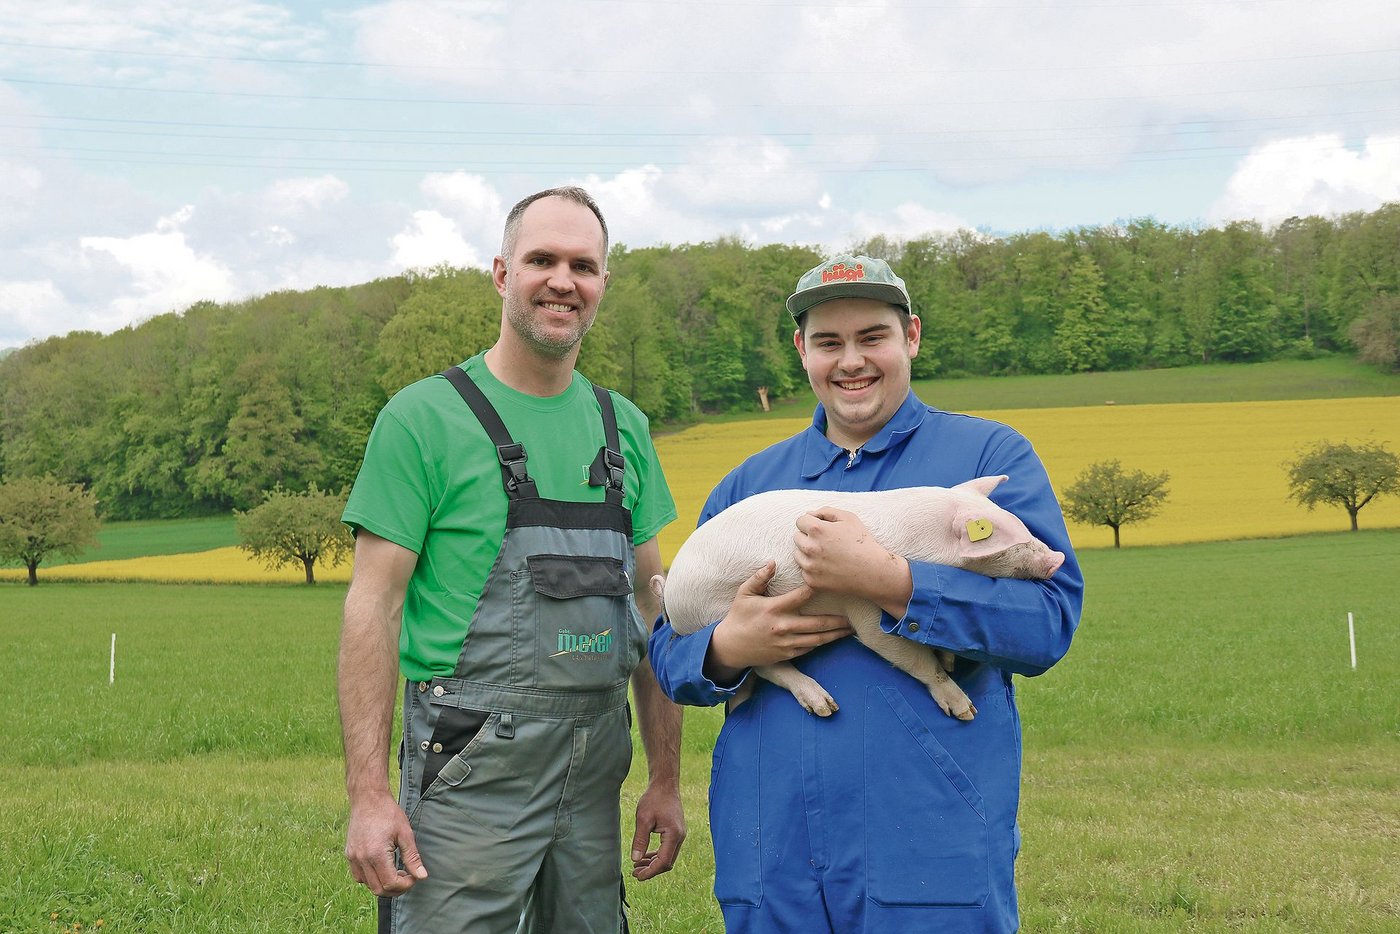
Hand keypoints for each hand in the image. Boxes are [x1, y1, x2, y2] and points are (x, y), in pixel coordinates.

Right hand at [345, 793, 427, 896]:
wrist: (368, 798)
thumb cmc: (388, 813)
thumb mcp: (405, 834)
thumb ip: (412, 857)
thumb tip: (422, 876)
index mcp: (376, 854)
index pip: (390, 883)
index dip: (405, 885)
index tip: (414, 877)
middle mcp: (361, 859)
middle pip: (378, 889)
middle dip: (395, 888)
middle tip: (407, 877)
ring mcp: (353, 858)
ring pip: (367, 885)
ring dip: (383, 884)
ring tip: (395, 871)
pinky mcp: (349, 854)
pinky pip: (359, 876)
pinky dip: (371, 878)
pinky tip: (382, 866)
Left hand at [630, 781, 685, 880]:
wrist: (665, 785)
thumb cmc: (654, 799)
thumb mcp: (643, 819)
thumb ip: (640, 840)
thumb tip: (635, 859)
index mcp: (674, 835)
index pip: (663, 862)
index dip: (650, 872)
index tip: (638, 876)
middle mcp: (680, 837)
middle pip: (667, 863)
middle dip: (651, 870)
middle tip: (634, 873)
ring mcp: (679, 835)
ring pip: (667, 857)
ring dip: (653, 864)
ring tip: (637, 867)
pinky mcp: (676, 832)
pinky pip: (667, 850)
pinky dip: (656, 855)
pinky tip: (644, 856)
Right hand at [706, 561, 852, 681]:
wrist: (731, 646)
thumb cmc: (739, 616)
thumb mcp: (744, 593)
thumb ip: (759, 577)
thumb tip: (773, 562)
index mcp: (773, 609)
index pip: (800, 597)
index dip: (815, 588)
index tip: (831, 582)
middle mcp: (782, 627)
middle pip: (816, 623)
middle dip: (836, 620)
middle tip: (853, 616)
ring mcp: (786, 643)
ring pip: (816, 639)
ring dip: (834, 635)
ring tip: (850, 630)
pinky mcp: (786, 654)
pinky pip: (808, 648)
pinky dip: (821, 643)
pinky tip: (832, 638)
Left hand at [794, 507, 908, 606]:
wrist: (873, 572)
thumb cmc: (862, 543)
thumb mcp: (849, 518)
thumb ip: (826, 511)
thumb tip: (809, 513)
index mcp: (817, 530)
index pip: (800, 521)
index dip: (812, 523)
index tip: (823, 529)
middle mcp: (810, 548)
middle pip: (797, 537)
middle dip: (808, 537)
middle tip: (827, 543)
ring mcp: (810, 566)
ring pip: (798, 555)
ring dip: (808, 553)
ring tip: (827, 555)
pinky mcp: (812, 582)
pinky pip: (804, 571)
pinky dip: (813, 569)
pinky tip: (829, 568)